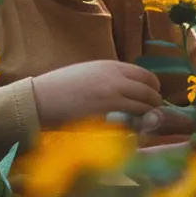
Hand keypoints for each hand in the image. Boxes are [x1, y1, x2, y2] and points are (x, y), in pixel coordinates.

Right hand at [33, 60, 163, 127]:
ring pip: (145, 107)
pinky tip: (129, 131)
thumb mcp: (89, 73)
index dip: (153, 88)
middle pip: (150, 91)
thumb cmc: (60, 87)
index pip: (146, 75)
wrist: (41, 98)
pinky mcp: (107, 112)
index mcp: (111, 66)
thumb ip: (110, 78)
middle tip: (150, 114)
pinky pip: (133, 120)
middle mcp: (116, 78)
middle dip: (154, 104)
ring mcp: (113, 95)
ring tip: (141, 124)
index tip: (151, 97)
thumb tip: (128, 90)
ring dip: (147, 117)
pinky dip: (136, 126)